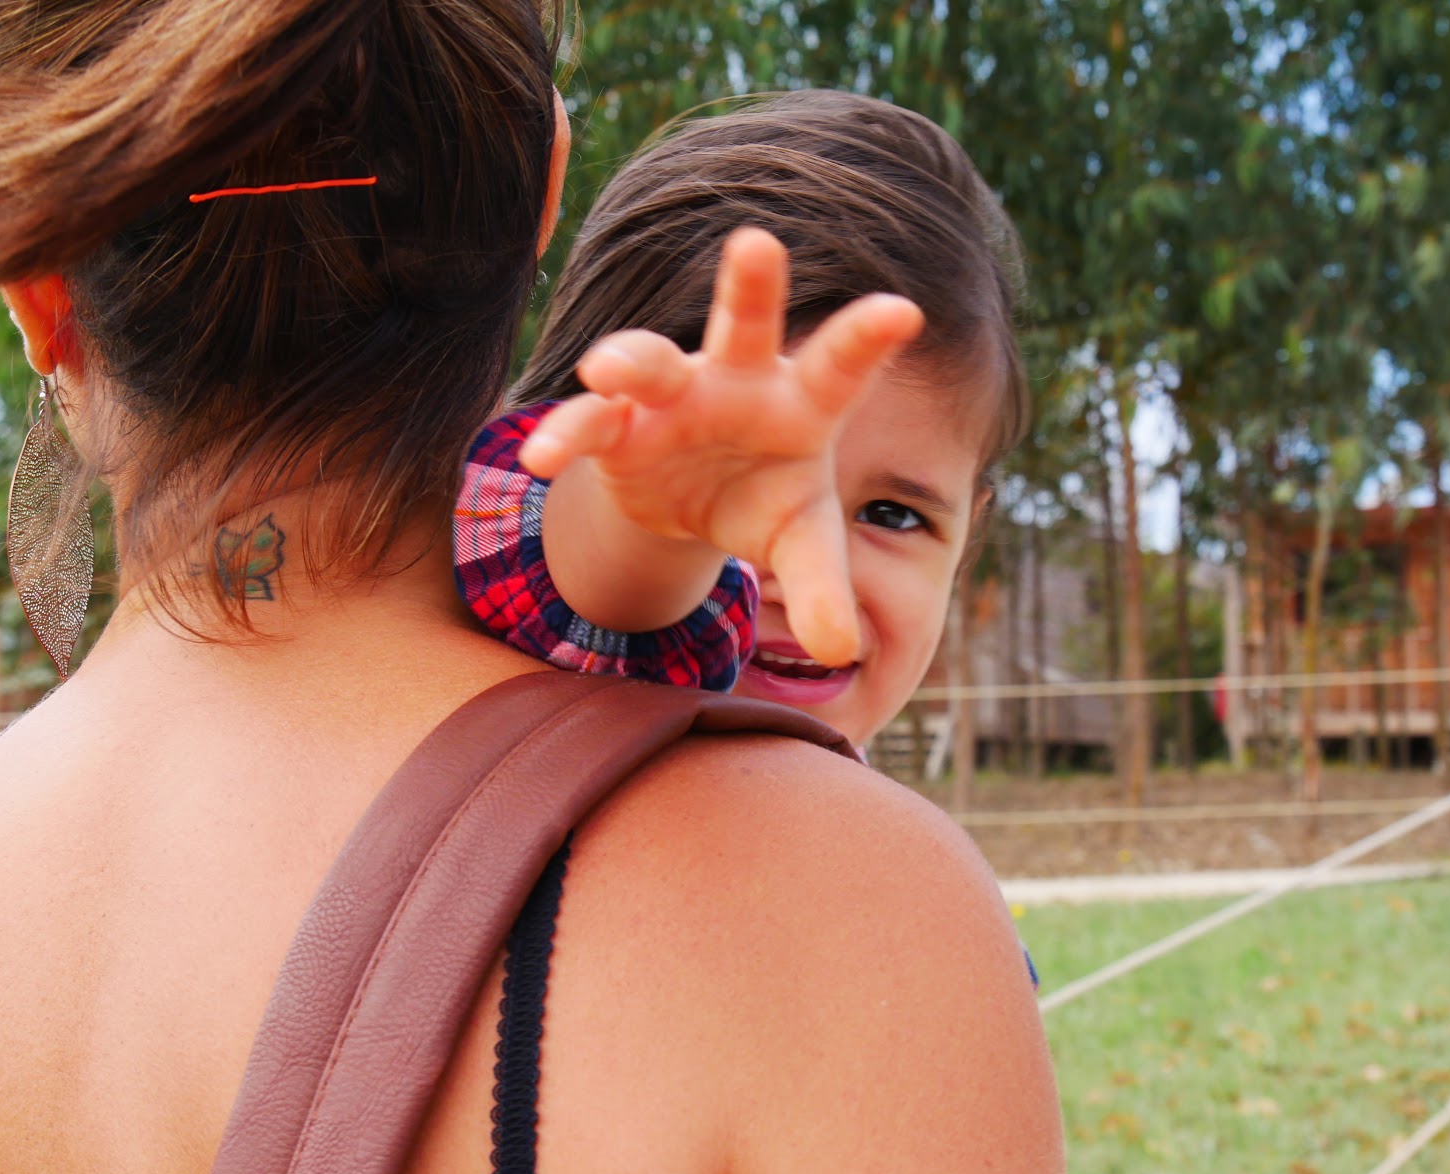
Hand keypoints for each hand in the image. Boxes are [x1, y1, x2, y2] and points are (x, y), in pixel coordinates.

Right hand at [519, 228, 923, 667]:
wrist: (692, 502)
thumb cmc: (764, 501)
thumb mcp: (800, 543)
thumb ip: (823, 587)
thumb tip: (841, 652)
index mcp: (801, 403)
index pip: (840, 368)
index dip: (866, 339)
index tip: (906, 310)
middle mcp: (737, 382)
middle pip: (746, 324)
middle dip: (749, 285)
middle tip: (756, 244)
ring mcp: (672, 397)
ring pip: (651, 363)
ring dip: (629, 360)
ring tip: (607, 369)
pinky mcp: (616, 429)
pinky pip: (588, 424)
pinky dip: (566, 436)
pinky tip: (543, 458)